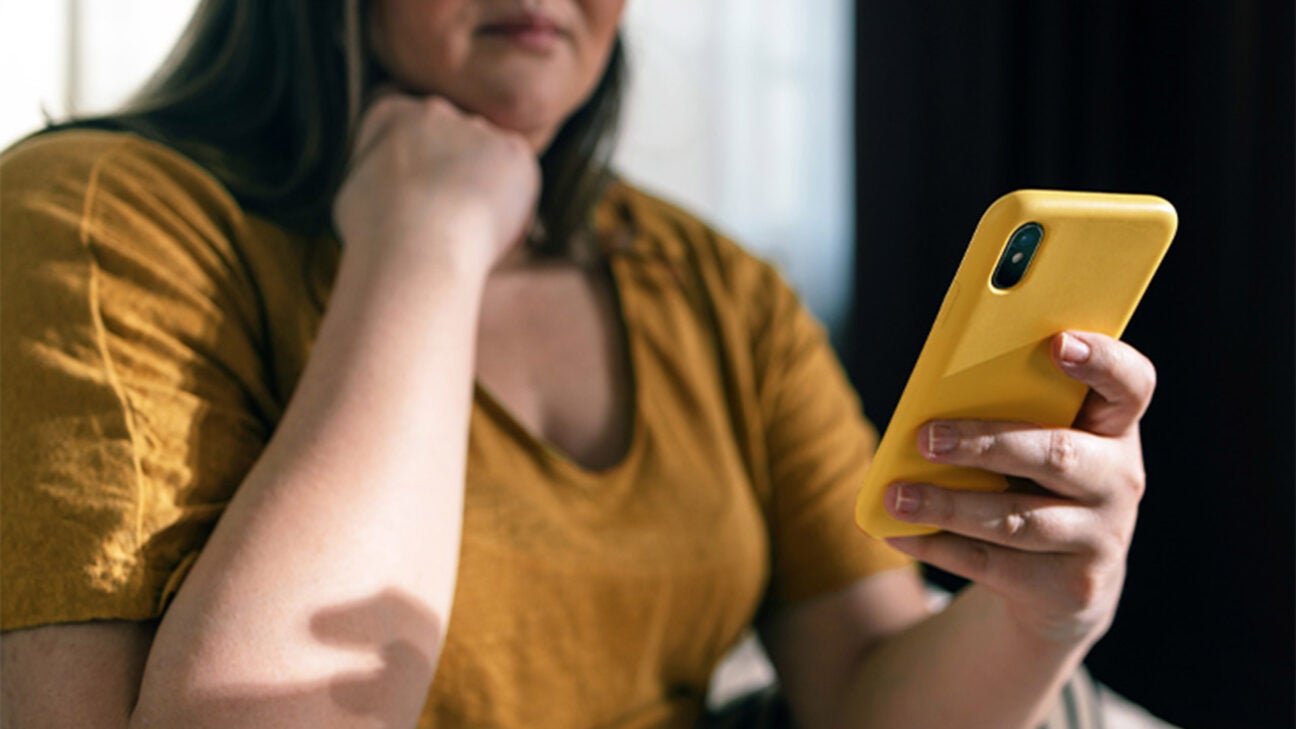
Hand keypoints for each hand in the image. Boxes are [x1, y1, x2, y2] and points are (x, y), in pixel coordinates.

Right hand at [333, 93, 540, 276]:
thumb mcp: (355, 193)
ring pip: (488, 162)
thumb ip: (381, 174)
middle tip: (442, 223)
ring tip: (464, 233)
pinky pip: (519, 181)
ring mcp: (477, 128)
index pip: (409, 131)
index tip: (412, 204)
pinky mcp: (514, 152)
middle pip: (452, 143)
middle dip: (452, 178)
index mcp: (390, 113)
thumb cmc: (375, 236)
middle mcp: (435, 109)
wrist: (414, 249)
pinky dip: (513, 209)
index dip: (416, 173)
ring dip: (483, 192)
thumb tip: (395, 186)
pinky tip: (489, 232)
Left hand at [882, 331, 1156, 644]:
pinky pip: (994, 563)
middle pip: (1058, 455)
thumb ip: (1009, 414)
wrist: (1063, 581)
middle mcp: (1120, 479)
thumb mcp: (1036, 441)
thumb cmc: (1035, 481)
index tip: (1059, 342)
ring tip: (896, 496)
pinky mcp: (1072, 586)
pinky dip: (939, 545)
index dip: (1102, 360)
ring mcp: (1102, 536)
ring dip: (948, 505)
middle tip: (926, 437)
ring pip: (1018, 519)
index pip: (1130, 384)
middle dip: (986, 444)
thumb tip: (929, 409)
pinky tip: (898, 531)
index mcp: (1114, 426)